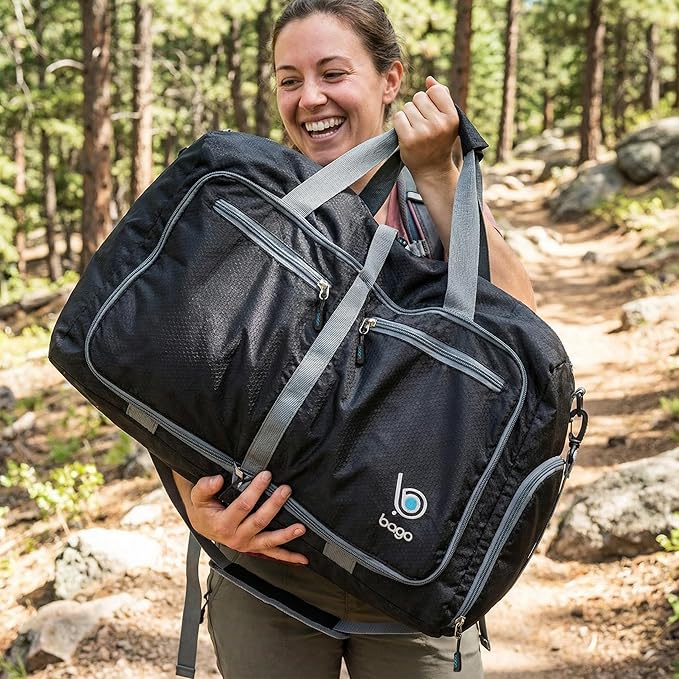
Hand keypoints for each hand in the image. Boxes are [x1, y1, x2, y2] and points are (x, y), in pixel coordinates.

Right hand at [184, 471, 307, 564]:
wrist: (204, 525)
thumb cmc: (204, 509)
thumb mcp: (198, 496)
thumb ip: (205, 486)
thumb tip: (217, 480)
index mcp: (223, 524)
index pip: (243, 506)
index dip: (255, 490)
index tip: (266, 475)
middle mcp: (236, 537)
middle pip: (259, 521)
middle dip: (274, 504)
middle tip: (285, 489)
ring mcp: (247, 544)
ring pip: (269, 540)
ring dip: (286, 534)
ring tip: (301, 527)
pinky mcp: (255, 547)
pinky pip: (272, 554)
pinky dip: (288, 556)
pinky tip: (302, 558)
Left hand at [393, 75, 459, 182]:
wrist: (432, 169)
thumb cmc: (440, 141)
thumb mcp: (447, 120)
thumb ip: (441, 97)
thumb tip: (428, 79)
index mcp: (452, 117)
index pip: (435, 90)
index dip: (430, 99)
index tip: (432, 113)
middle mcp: (439, 124)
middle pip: (419, 97)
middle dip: (418, 107)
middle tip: (422, 124)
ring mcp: (424, 132)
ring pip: (407, 107)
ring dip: (408, 116)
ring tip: (415, 130)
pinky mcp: (409, 139)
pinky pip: (398, 117)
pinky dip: (399, 124)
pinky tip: (406, 133)